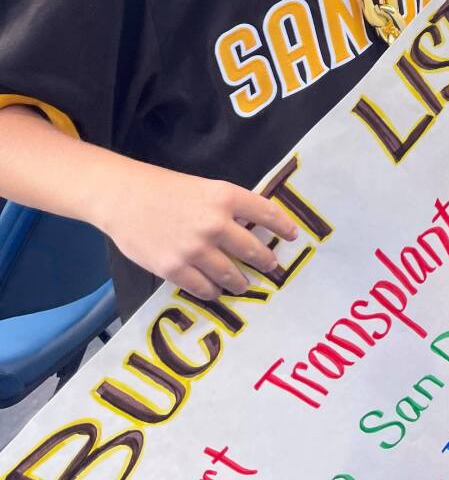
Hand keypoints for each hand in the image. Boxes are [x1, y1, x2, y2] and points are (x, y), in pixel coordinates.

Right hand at [99, 167, 299, 300]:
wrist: (123, 197)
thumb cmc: (164, 189)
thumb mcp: (204, 188)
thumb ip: (228, 206)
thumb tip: (252, 227)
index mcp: (225, 197)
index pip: (266, 213)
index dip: (283, 227)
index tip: (294, 236)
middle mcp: (216, 223)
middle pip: (253, 250)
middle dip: (265, 261)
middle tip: (271, 267)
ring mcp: (195, 249)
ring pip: (230, 274)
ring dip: (239, 281)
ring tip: (243, 284)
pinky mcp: (174, 268)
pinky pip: (203, 288)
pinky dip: (212, 292)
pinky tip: (215, 292)